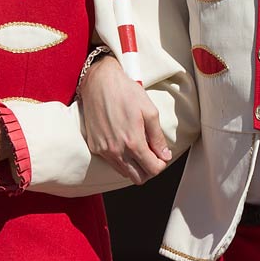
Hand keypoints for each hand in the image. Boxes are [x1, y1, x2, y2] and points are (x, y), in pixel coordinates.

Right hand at [79, 55, 171, 185]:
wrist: (99, 83)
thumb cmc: (126, 93)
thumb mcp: (150, 112)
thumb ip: (158, 138)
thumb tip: (165, 156)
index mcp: (133, 143)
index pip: (152, 169)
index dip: (161, 164)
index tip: (162, 155)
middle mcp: (116, 151)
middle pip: (138, 177)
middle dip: (148, 169)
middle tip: (152, 154)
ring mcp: (103, 150)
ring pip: (124, 172)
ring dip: (134, 165)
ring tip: (139, 147)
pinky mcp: (94, 146)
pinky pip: (111, 162)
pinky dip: (121, 158)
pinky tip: (124, 142)